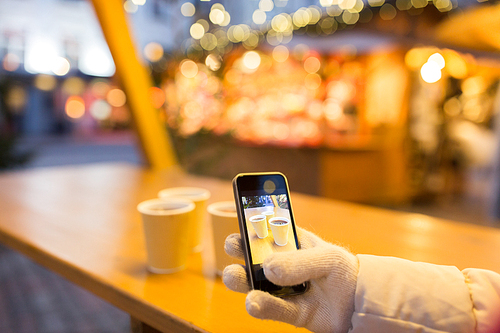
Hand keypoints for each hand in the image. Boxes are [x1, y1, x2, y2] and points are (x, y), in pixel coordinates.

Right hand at [223, 227, 358, 332]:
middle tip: (233, 246)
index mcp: (291, 242)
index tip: (239, 216)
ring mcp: (284, 288)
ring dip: (240, 279)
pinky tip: (253, 302)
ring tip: (235, 277)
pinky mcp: (290, 312)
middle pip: (252, 254)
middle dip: (238, 248)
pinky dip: (261, 306)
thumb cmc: (346, 271)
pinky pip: (272, 308)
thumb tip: (267, 268)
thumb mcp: (328, 258)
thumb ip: (299, 262)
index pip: (267, 227)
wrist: (364, 304)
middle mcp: (283, 264)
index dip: (251, 220)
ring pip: (254, 282)